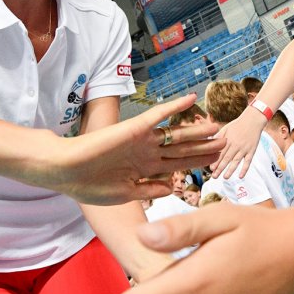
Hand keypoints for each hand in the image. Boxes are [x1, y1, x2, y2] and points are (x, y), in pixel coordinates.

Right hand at [35, 95, 223, 204]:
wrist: (65, 172)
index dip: (198, 163)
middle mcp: (147, 152)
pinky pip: (159, 114)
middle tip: (227, 141)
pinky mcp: (135, 128)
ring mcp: (142, 139)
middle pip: (183, 149)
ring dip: (198, 130)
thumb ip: (149, 190)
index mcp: (145, 169)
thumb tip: (173, 188)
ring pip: (176, 133)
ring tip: (218, 126)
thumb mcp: (124, 194)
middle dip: (206, 147)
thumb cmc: (89, 185)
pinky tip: (191, 99)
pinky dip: (175, 106)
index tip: (218, 163)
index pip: (178, 165)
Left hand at [210, 107, 267, 178]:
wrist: (253, 119)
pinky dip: (245, 169)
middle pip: (227, 158)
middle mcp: (236, 145)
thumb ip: (218, 137)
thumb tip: (208, 144)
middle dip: (220, 168)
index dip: (215, 161)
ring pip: (236, 161)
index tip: (211, 168)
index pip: (220, 152)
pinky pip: (248, 161)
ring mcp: (244, 148)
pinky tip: (240, 176)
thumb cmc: (238, 124)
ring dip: (230, 170)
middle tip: (214, 176)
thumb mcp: (226, 128)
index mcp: (228, 140)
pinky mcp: (252, 150)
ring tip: (225, 177)